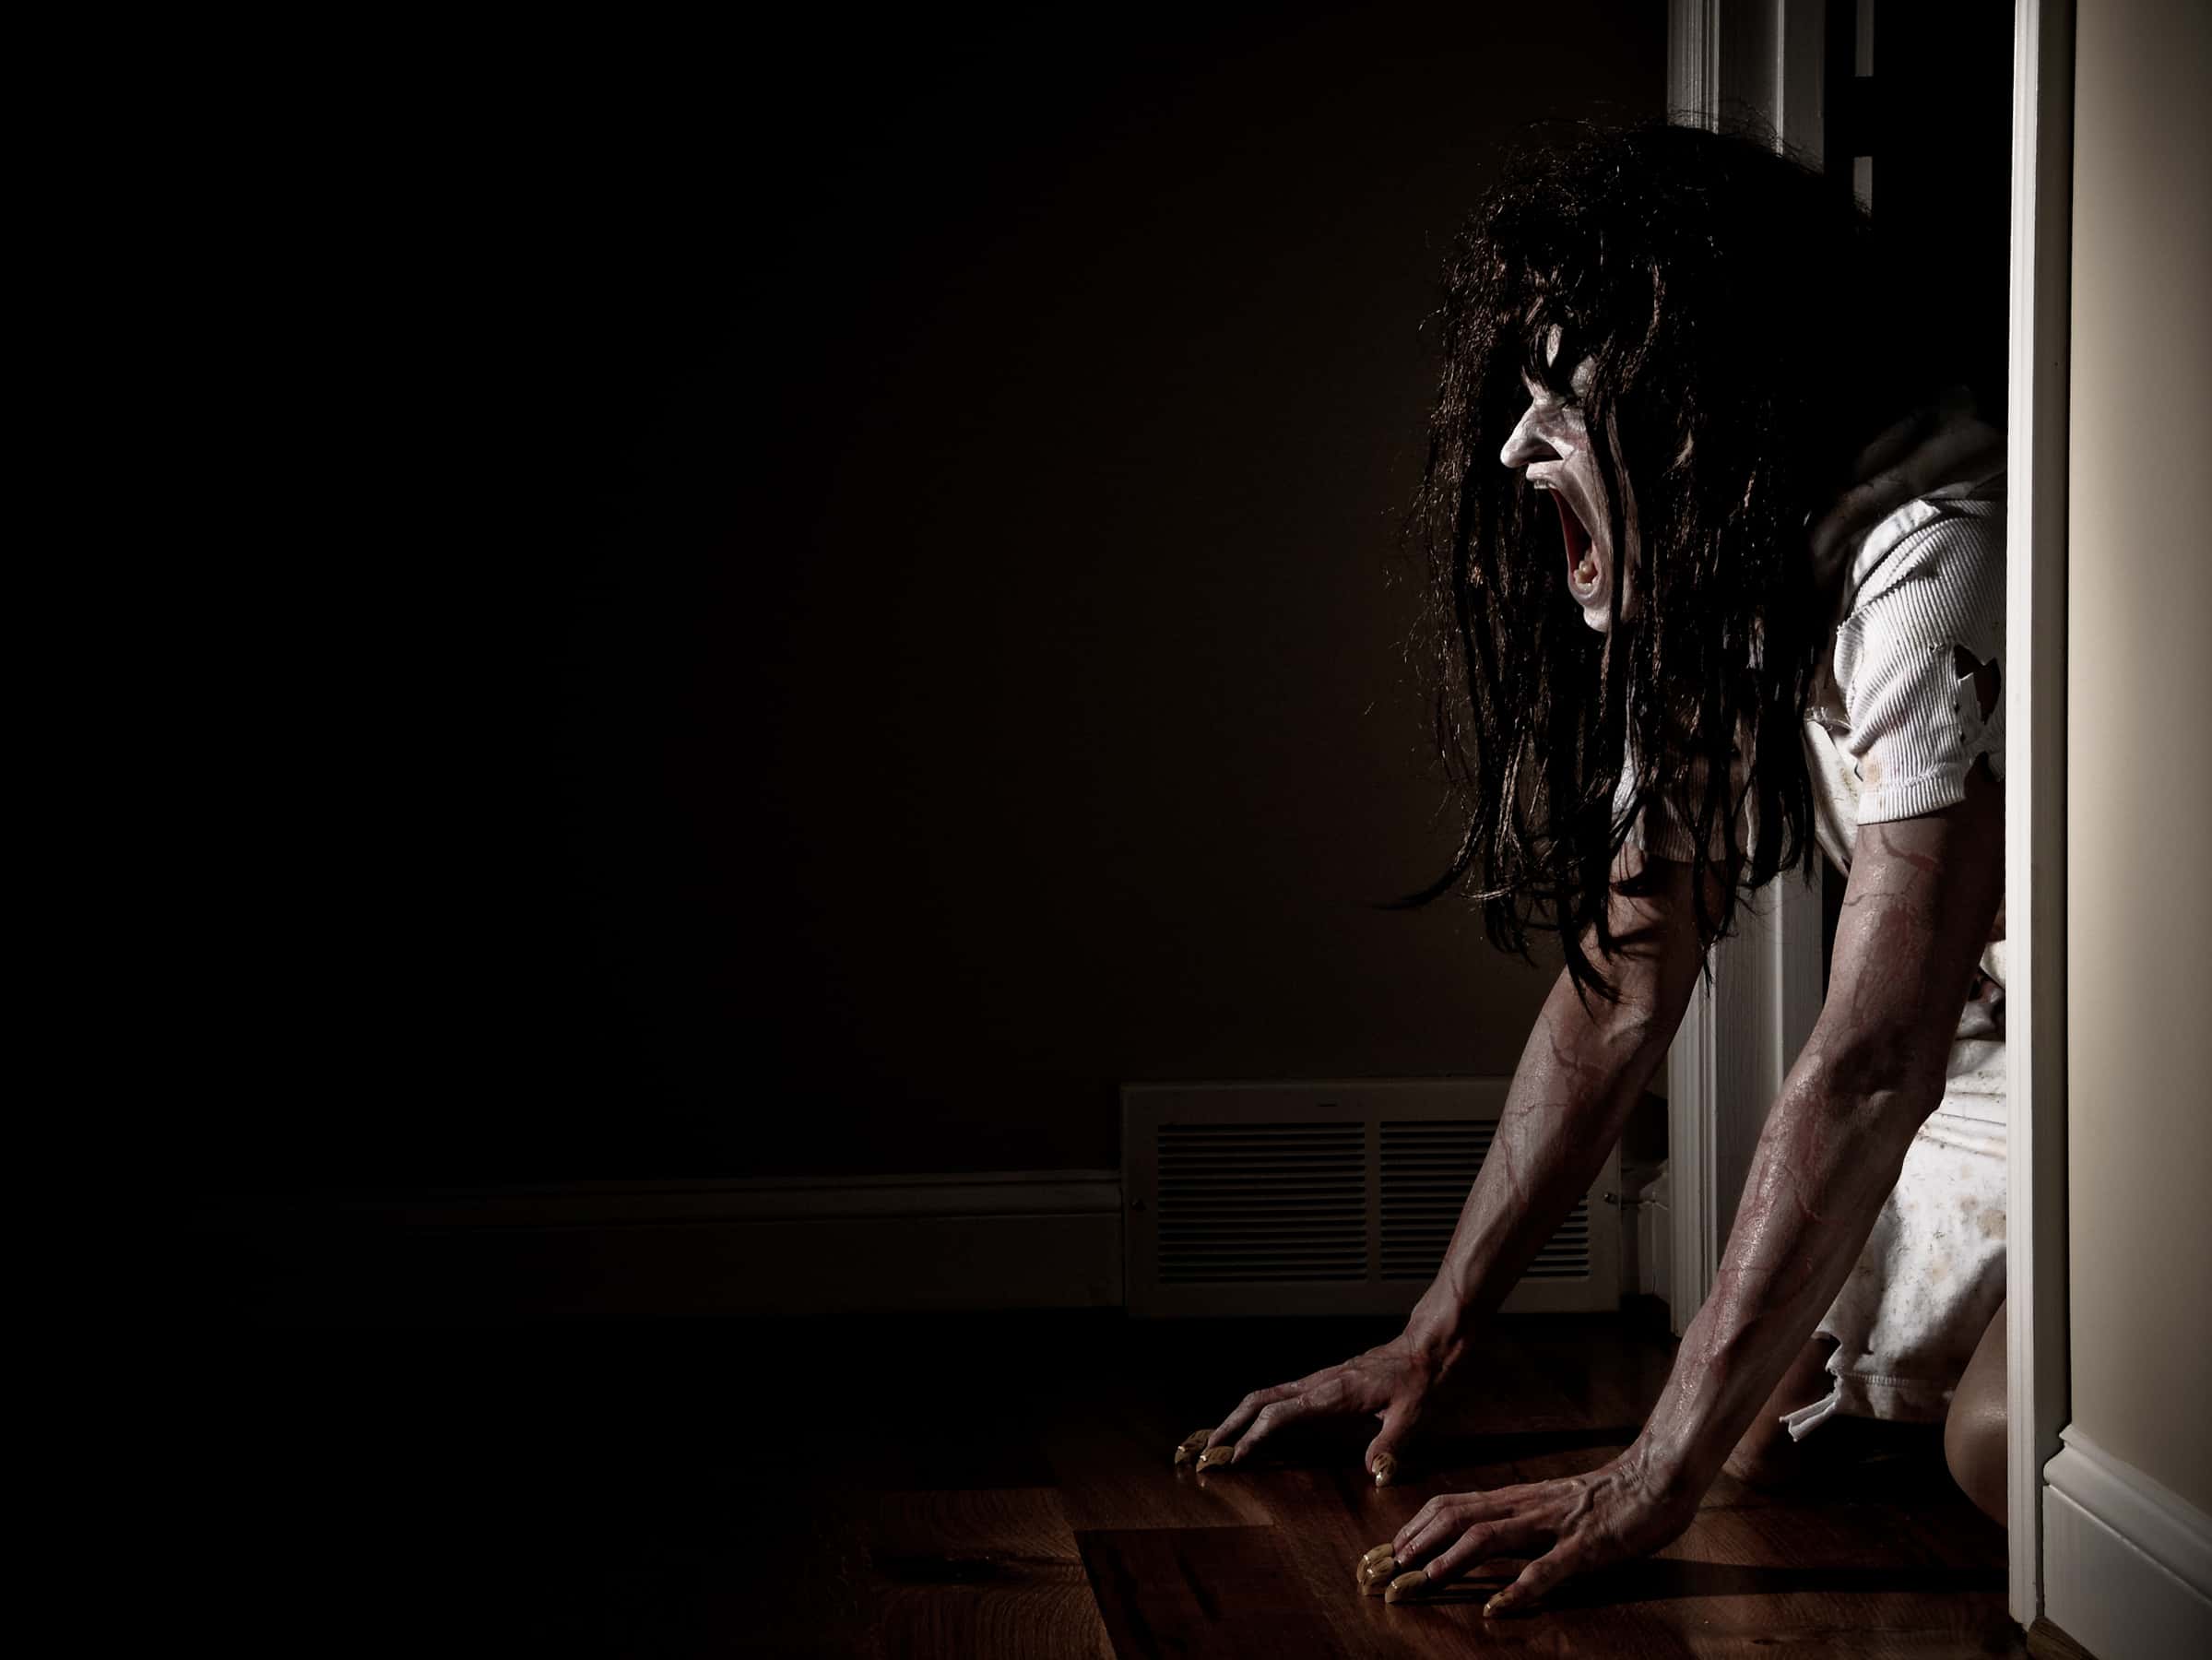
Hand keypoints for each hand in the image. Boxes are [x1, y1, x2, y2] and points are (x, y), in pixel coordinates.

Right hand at [1194, 1331, 1450, 1483]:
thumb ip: (1389, 1444)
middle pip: (1259, 1400)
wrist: (1421, 1349)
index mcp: (1331, 1393)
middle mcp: (1317, 1384)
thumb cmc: (1416, 1381)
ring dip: (1239, 1416)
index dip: (1253, 1437)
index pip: (1280, 1415)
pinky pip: (1281, 1396)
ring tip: (1220, 1440)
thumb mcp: (1410, 1415)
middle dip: (1230, 1423)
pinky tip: (1256, 1426)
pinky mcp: (1322, 1384)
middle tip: (1208, 1449)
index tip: (1234, 1458)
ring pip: (1266, 1395)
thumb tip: (1373, 1473)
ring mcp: (1317, 1382)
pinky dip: (1259, 1410)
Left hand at [1385, 1446, 1695, 1613]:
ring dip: (1454, 1558)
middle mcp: (1527, 1507)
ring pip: (1492, 1536)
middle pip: (1459, 1516)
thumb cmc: (1606, 1497)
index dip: (1417, 1528)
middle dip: (1420, 1542)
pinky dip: (1518, 1587)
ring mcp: (1554, 1525)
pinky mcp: (1584, 1545)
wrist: (1657, 1477)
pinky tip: (1497, 1606)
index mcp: (1517, 1499)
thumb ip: (1518, 1520)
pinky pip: (1547, 1568)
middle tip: (1391, 1566)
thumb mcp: (1550, 1506)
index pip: (1454, 1506)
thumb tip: (1478, 1543)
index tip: (1389, 1550)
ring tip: (1427, 1578)